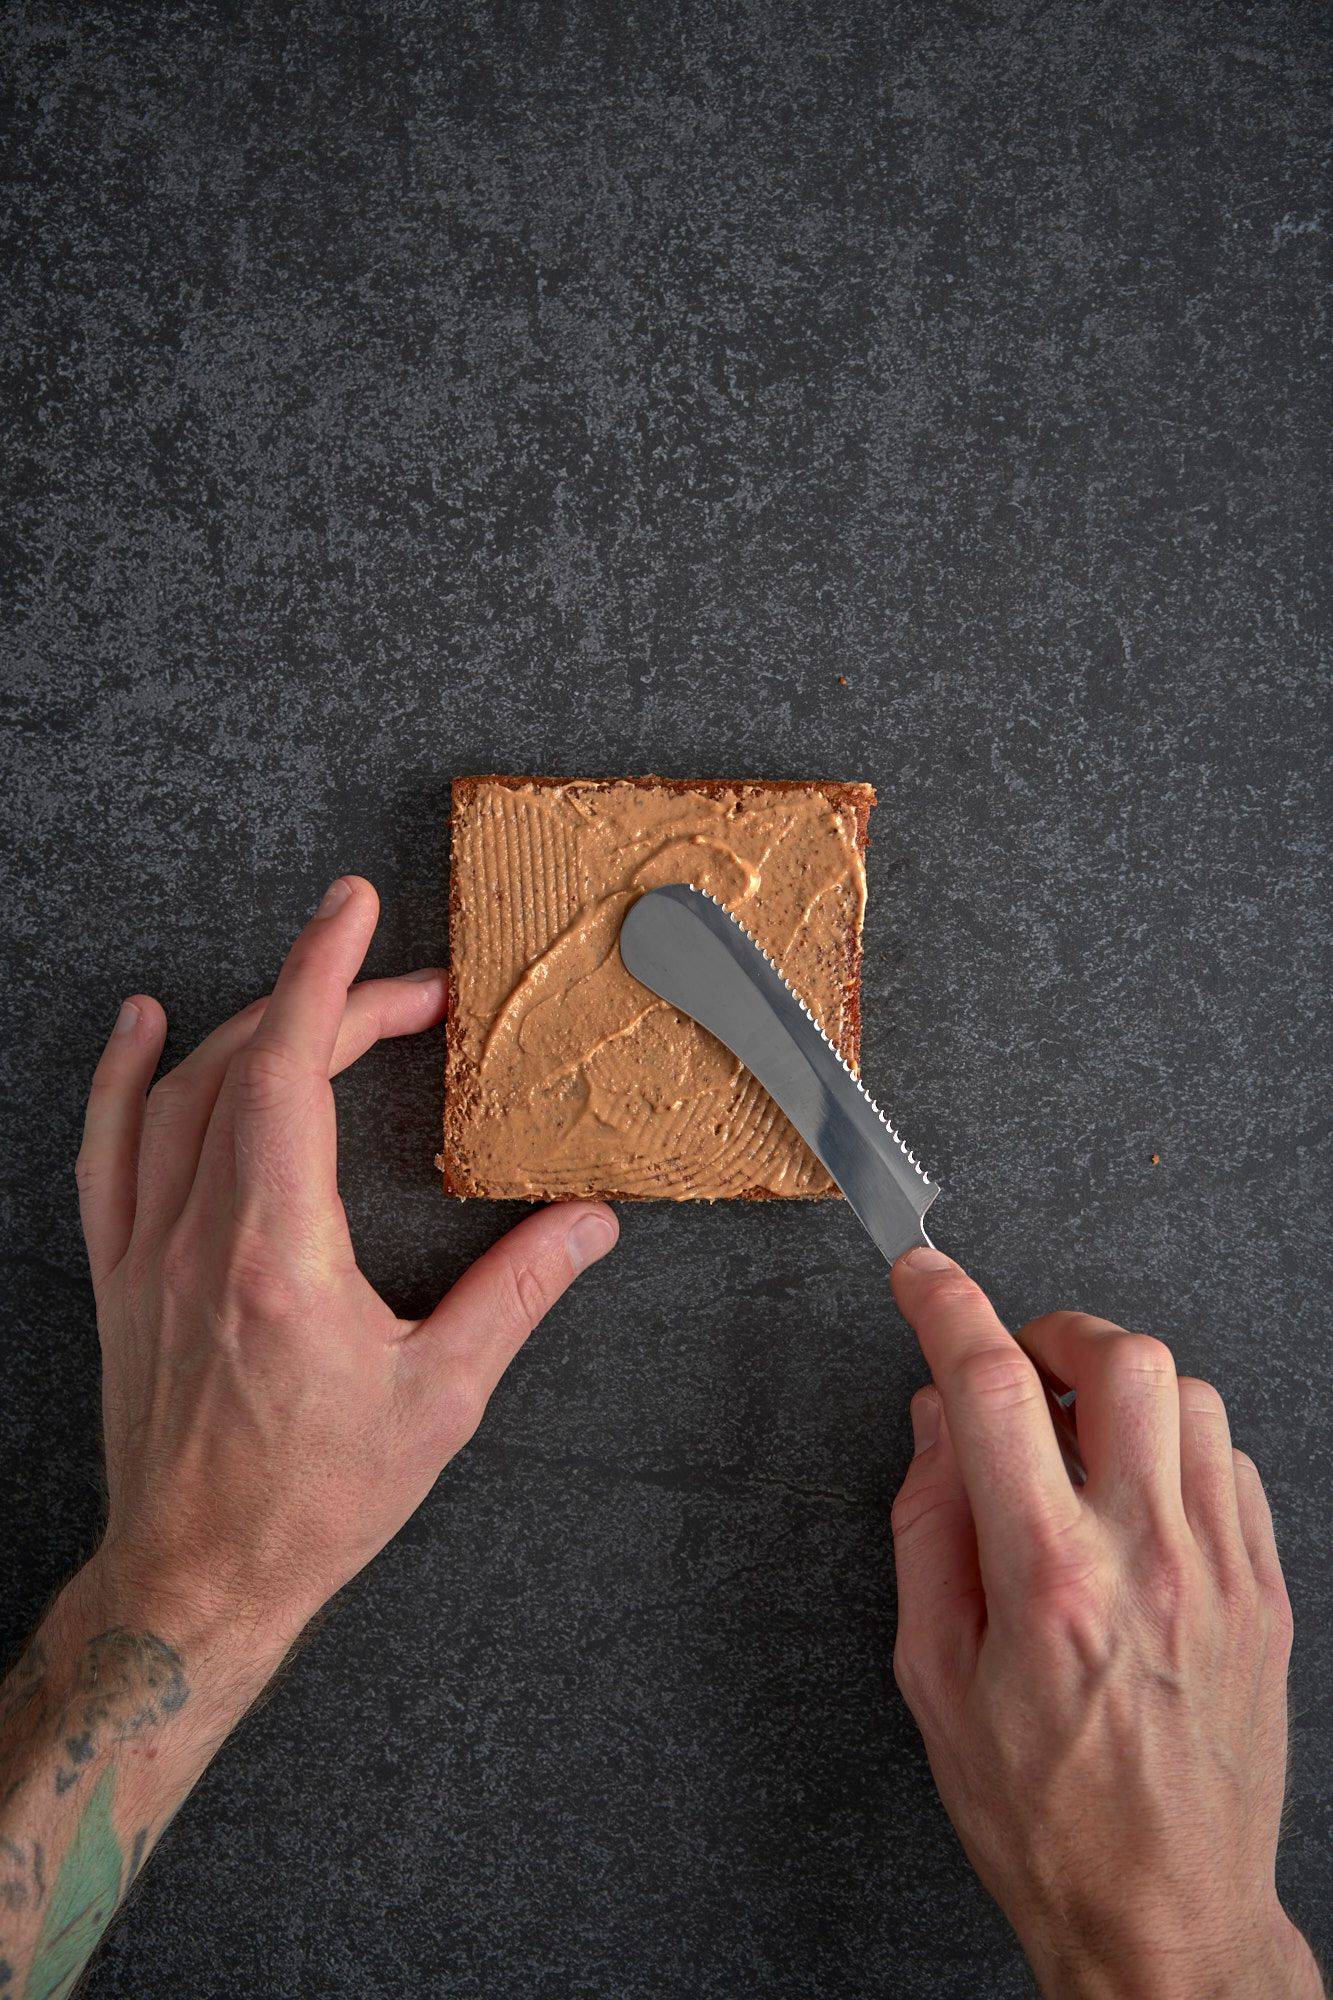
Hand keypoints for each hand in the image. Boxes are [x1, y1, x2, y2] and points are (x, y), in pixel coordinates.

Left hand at [73, 875, 617, 1684]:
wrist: (195, 1582)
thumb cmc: (312, 1504)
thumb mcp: (439, 1401)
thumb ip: (516, 1295)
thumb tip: (587, 1226)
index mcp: (278, 1257)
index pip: (286, 1072)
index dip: (325, 976)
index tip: (354, 910)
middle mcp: (200, 1237)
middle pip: (247, 1066)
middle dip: (329, 1000)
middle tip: (411, 994)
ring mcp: (147, 1252)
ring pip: (178, 1093)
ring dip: (252, 1026)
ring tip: (324, 1001)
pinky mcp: (121, 1275)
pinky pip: (105, 1150)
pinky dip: (120, 1076)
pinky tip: (142, 1025)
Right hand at [888, 1247, 1319, 1999]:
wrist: (1165, 1912)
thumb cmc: (1038, 1814)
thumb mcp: (932, 1679)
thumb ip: (927, 1528)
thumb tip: (937, 1417)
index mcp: (1048, 1580)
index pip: (993, 1389)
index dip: (947, 1306)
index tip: (922, 1276)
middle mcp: (1148, 1557)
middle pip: (1121, 1359)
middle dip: (1054, 1331)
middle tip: (1018, 1367)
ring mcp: (1222, 1570)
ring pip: (1189, 1395)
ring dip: (1121, 1388)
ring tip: (1079, 1439)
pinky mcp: (1266, 1589)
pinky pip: (1233, 1460)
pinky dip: (1178, 1445)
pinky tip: (1138, 1494)